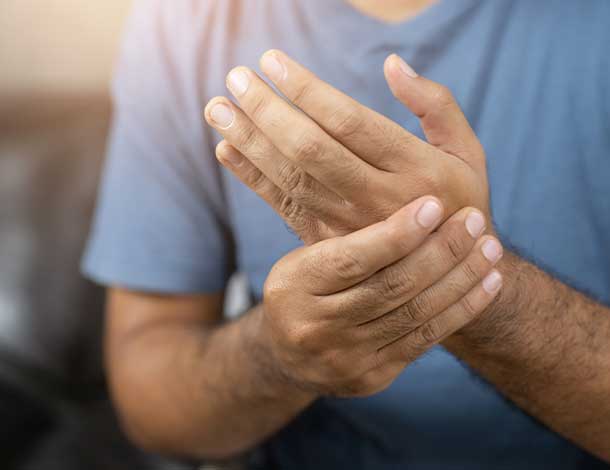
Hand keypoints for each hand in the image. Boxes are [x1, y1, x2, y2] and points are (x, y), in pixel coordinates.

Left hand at [205, 50, 489, 243]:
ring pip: (290, 178)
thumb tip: (392, 64)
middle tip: (235, 77)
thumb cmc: (459, 201)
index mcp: (414, 170)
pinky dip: (252, 178)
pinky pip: (283, 206)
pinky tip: (226, 150)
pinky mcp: (327, 240)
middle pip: (310, 150)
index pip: (349, 123)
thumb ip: (436, 105)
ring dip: (249, 141)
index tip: (271, 60)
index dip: (307, 90)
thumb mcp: (467, 151)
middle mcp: (376, 199)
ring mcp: (348, 225)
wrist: (443, 276)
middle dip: (268, 112)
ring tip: (216, 108)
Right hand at [254, 196, 502, 396]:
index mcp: (295, 285)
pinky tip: (488, 284)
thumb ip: (341, 232)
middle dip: (441, 251)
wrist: (289, 354)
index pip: (352, 258)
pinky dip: (461, 310)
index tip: (434, 203)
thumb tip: (388, 178)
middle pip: (391, 287)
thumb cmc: (302, 289)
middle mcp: (317, 326)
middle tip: (474, 219)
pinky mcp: (372, 377)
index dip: (397, 233)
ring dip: (461, 279)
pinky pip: (423, 341)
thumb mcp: (303, 256)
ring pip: (415, 314)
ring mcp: (346, 357)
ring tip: (490, 248)